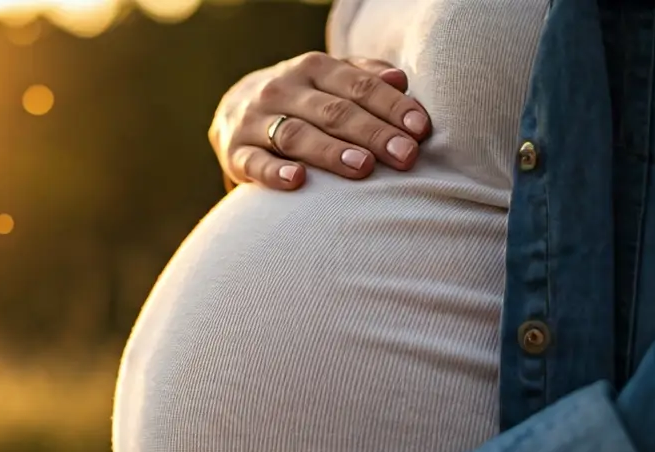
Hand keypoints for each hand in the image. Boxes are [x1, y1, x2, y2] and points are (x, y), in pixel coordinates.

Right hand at [210, 52, 430, 189]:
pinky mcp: (235, 153)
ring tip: (363, 166)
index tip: (421, 130)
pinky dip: (274, 172)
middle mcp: (282, 89)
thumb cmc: (302, 100)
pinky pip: (255, 163)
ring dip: (331, 151)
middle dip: (372, 133)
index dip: (391, 106)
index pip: (358, 85)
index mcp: (312, 68)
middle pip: (333, 111)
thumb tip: (401, 81)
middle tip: (405, 156)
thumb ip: (365, 77)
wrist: (233, 111)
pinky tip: (298, 181)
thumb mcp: (330, 80)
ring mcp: (255, 121)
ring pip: (296, 135)